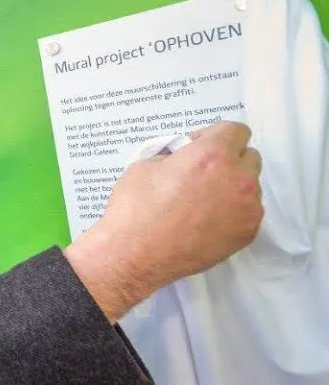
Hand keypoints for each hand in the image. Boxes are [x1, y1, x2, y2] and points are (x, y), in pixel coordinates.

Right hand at [65, 121, 262, 320]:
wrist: (134, 254)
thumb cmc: (135, 209)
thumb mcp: (146, 165)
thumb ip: (176, 156)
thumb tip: (184, 159)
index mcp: (212, 154)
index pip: (236, 130)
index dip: (215, 136)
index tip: (199, 147)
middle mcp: (238, 178)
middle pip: (249, 157)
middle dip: (229, 160)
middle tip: (202, 174)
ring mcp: (247, 208)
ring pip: (250, 187)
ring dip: (232, 188)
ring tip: (202, 203)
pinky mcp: (247, 233)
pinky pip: (247, 213)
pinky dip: (232, 213)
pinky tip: (205, 221)